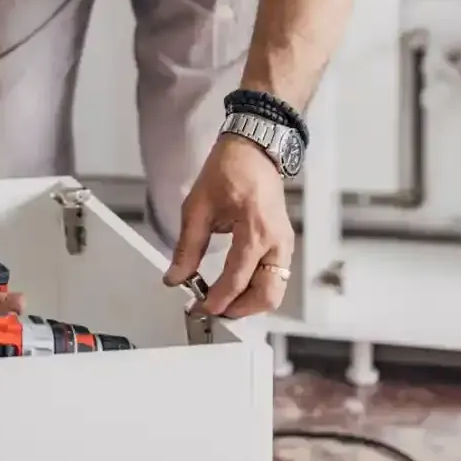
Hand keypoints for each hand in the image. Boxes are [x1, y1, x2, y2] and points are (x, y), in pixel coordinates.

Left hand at [164, 133, 294, 317]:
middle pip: (267, 296)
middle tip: (213, 310)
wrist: (253, 150)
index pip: (236, 280)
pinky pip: (276, 277)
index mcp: (255, 230)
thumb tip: (175, 278)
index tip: (199, 308)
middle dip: (240, 310)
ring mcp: (285, 244)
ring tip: (222, 301)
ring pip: (275, 290)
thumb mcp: (197, 207)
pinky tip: (235, 286)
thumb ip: (187, 248)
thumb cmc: (228, 171)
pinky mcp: (284, 243)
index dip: (216, 300)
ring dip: (250, 302)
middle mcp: (277, 242)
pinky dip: (257, 288)